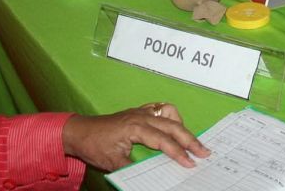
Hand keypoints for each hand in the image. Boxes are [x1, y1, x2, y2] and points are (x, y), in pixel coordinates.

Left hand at [61, 103, 209, 171]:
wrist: (79, 131)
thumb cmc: (94, 146)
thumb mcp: (114, 162)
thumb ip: (135, 167)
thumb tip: (152, 175)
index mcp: (135, 127)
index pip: (163, 141)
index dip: (178, 153)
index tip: (190, 164)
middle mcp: (141, 115)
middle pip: (173, 126)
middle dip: (190, 139)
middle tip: (204, 152)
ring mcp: (140, 111)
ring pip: (170, 113)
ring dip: (182, 126)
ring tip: (189, 141)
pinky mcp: (139, 111)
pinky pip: (161, 108)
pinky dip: (172, 116)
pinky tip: (175, 127)